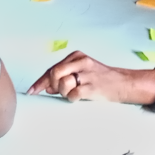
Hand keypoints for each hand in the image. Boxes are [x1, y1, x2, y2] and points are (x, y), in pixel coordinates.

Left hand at [26, 51, 154, 103]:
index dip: (40, 82)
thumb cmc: (99, 79)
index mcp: (76, 56)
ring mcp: (88, 73)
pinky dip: (72, 98)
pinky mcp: (93, 86)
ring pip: (63, 83)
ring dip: (64, 92)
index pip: (52, 68)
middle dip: (53, 86)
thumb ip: (64, 78)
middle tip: (60, 92)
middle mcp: (81, 62)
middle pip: (54, 74)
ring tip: (73, 93)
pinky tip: (78, 97)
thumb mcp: (81, 73)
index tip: (32, 91)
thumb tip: (46, 87)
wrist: (122, 83)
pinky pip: (74, 94)